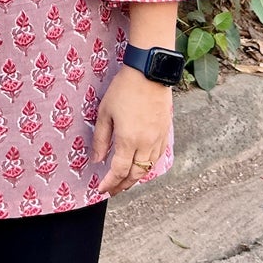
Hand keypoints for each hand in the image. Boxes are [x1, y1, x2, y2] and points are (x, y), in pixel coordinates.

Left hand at [92, 65, 171, 194]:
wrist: (149, 72)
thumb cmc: (124, 89)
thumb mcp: (105, 113)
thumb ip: (101, 139)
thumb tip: (97, 160)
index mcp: (129, 140)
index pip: (119, 171)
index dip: (110, 183)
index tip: (101, 189)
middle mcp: (146, 143)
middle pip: (135, 174)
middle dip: (123, 185)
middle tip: (113, 190)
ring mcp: (158, 138)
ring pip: (148, 167)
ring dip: (136, 178)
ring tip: (125, 181)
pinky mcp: (165, 132)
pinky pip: (158, 156)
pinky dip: (148, 165)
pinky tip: (142, 165)